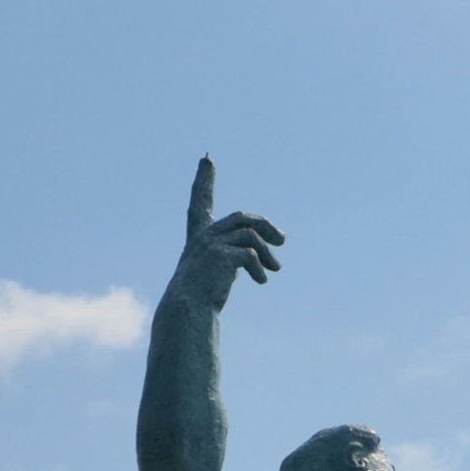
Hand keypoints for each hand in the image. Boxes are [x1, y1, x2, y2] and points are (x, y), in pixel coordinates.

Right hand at [169, 156, 284, 313]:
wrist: (187, 311)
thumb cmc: (198, 300)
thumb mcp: (214, 274)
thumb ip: (231, 259)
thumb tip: (265, 261)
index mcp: (198, 238)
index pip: (200, 203)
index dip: (204, 181)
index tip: (207, 159)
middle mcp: (203, 237)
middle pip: (242, 218)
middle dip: (265, 225)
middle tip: (283, 240)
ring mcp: (211, 244)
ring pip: (251, 236)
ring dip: (267, 252)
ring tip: (276, 268)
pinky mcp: (220, 256)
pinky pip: (250, 255)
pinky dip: (259, 268)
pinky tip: (262, 281)